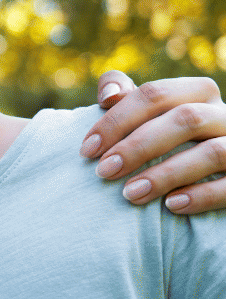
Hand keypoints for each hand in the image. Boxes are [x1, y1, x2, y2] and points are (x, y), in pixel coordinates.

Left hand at [80, 71, 225, 213]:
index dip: (117, 119)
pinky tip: (171, 206)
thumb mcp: (149, 115)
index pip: (155, 94)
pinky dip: (202, 196)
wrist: (213, 174)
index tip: (86, 149)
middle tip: (103, 171)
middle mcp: (224, 114)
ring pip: (212, 152)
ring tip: (130, 194)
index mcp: (197, 92)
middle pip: (184, 119)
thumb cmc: (168, 140)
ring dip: (166, 174)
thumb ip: (126, 98)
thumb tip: (109, 95)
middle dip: (137, 146)